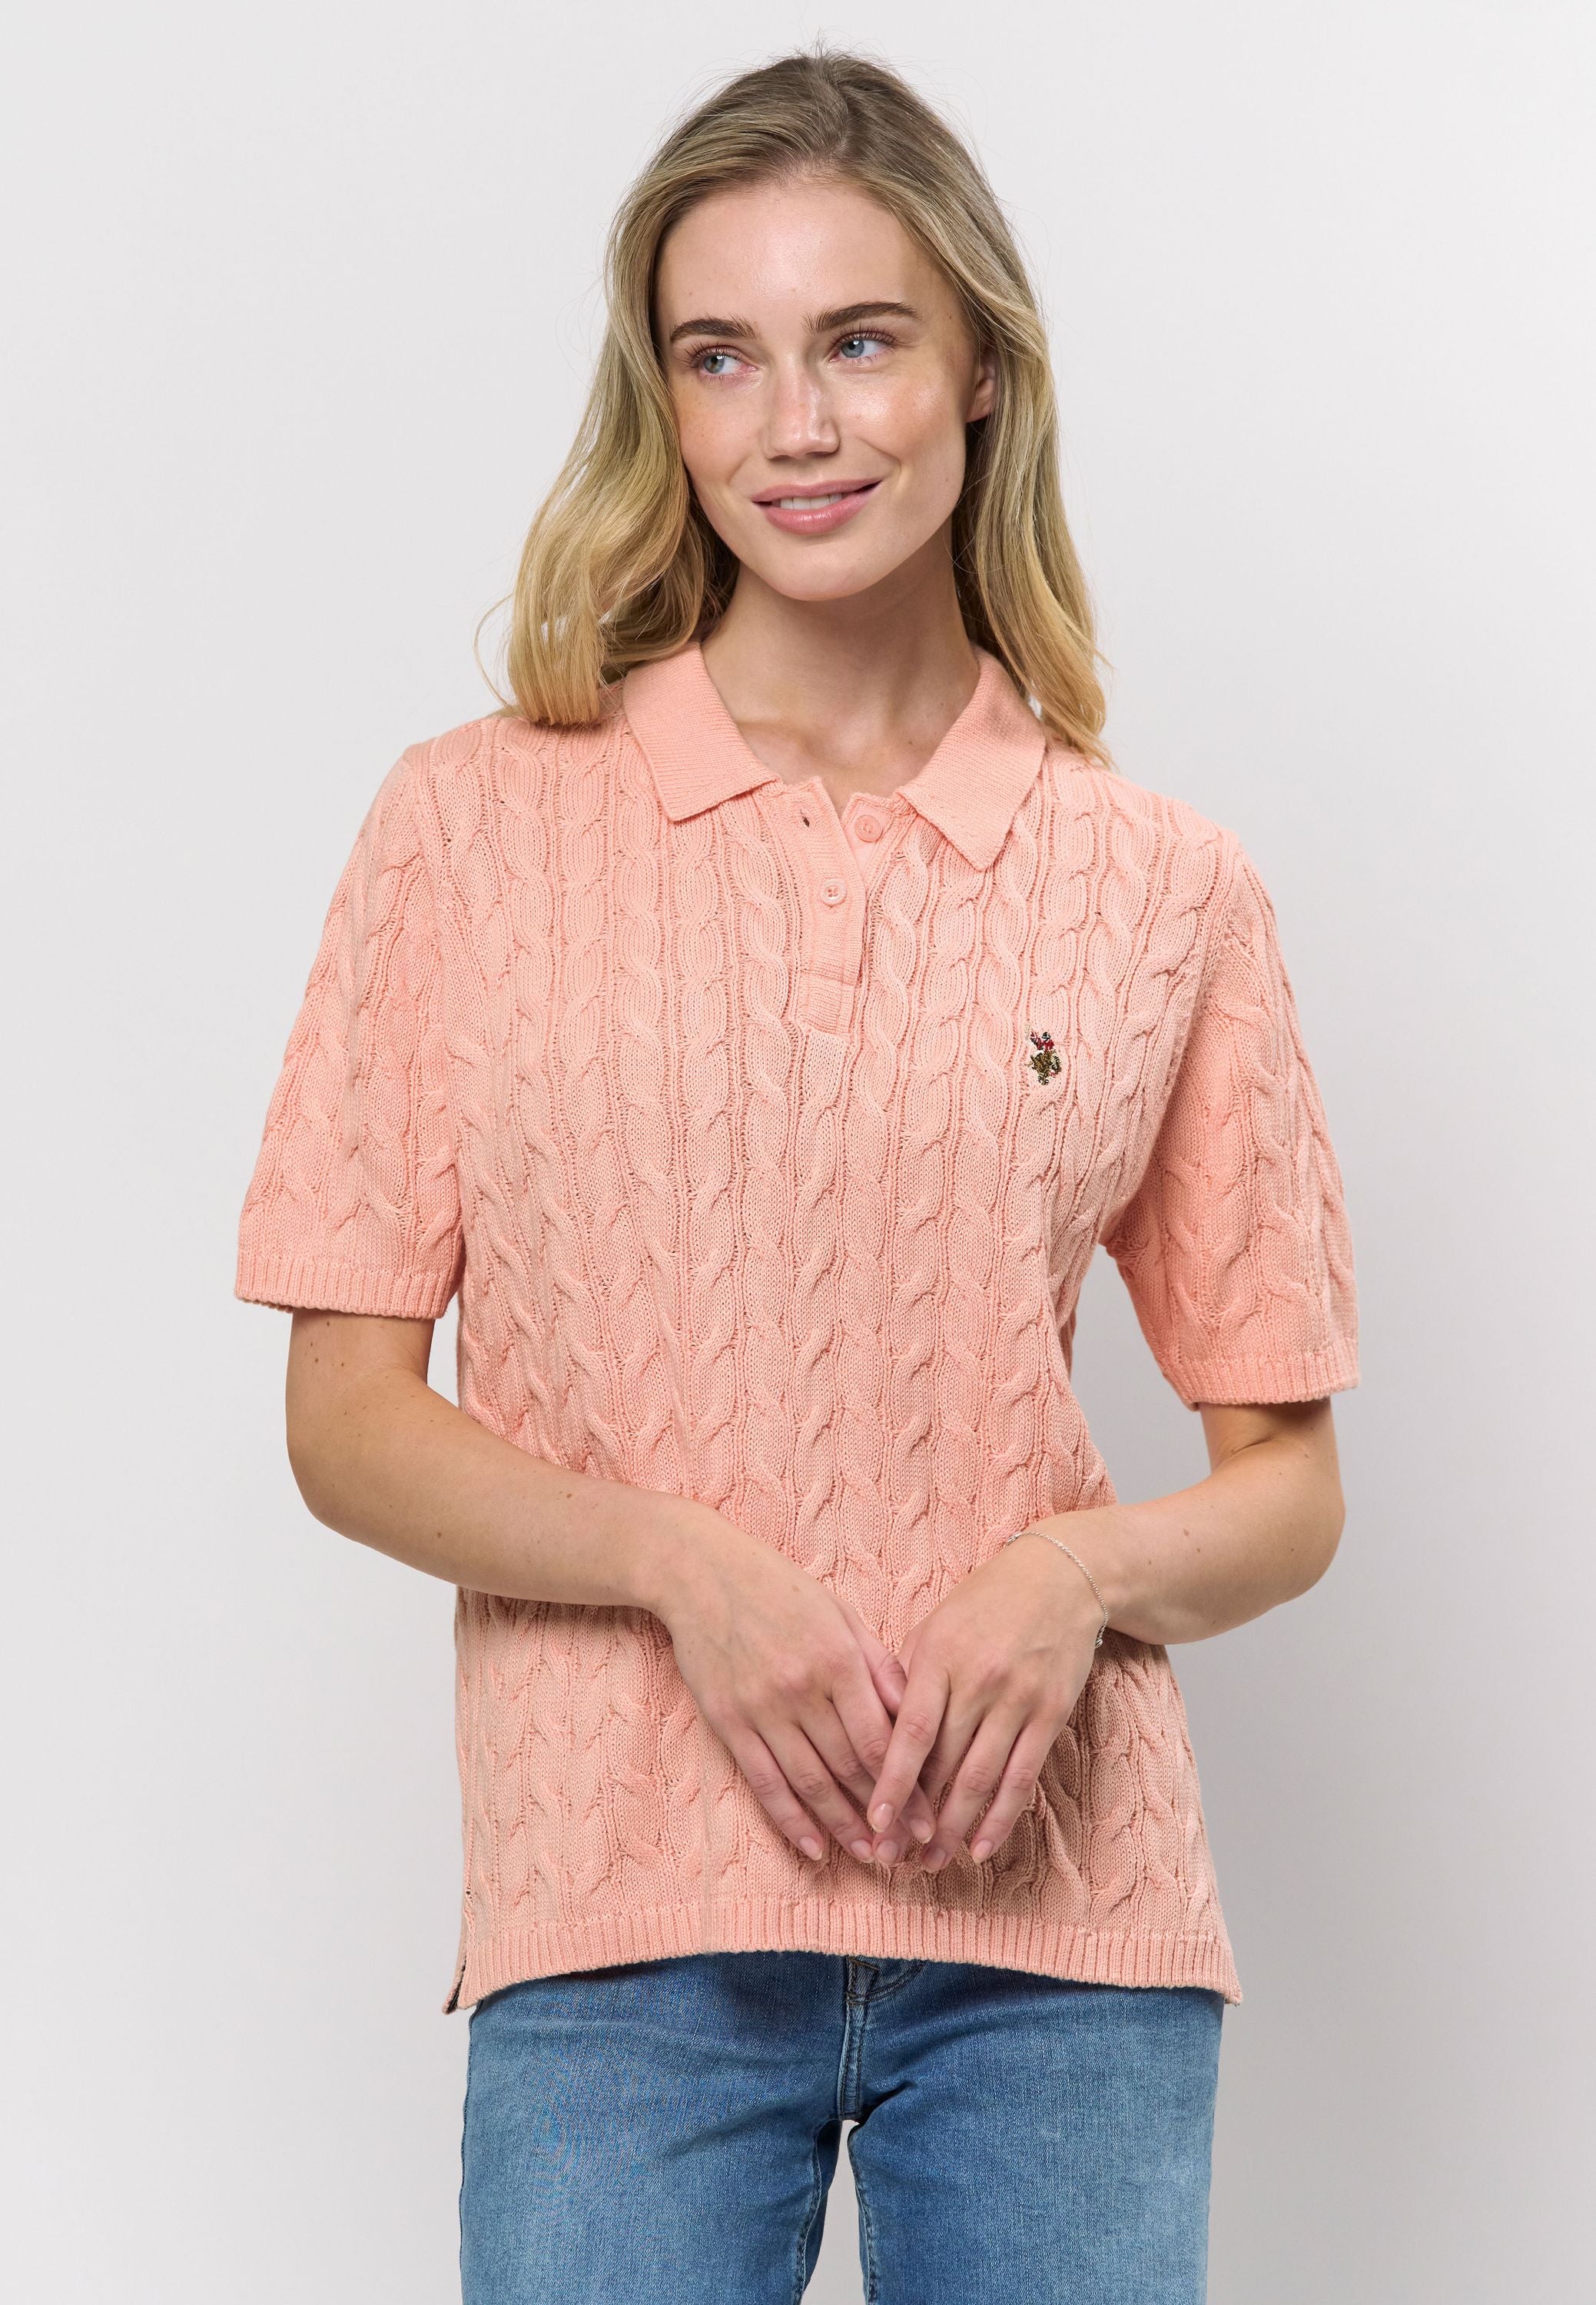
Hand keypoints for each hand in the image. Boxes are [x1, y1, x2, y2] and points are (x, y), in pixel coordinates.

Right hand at [657, 1515, 937, 1865]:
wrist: (702, 1575)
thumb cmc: (782, 1591)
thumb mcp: (842, 1615)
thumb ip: (880, 1666)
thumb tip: (916, 1717)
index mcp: (839, 1659)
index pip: (881, 1741)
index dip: (908, 1790)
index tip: (929, 1823)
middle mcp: (802, 1689)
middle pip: (850, 1768)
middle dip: (884, 1816)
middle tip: (909, 1853)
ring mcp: (761, 1708)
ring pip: (809, 1783)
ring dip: (842, 1826)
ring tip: (868, 1857)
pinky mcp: (728, 1722)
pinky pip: (764, 1781)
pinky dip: (789, 1820)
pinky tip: (813, 1847)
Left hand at [864, 1527, 1105, 1869]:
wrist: (1060, 1579)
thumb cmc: (984, 1604)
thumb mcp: (934, 1627)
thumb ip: (905, 1678)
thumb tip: (875, 1736)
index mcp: (940, 1658)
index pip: (911, 1733)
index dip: (891, 1782)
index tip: (873, 1822)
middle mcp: (979, 1682)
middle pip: (944, 1765)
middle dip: (916, 1818)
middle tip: (892, 1859)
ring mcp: (1018, 1700)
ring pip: (982, 1779)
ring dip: (954, 1828)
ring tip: (931, 1863)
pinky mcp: (1050, 1715)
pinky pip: (1022, 1778)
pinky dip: (1001, 1818)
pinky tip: (980, 1849)